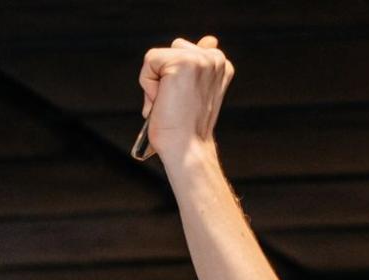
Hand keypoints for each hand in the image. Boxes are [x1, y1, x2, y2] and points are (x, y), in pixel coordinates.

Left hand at [136, 36, 233, 162]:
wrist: (187, 151)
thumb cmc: (186, 129)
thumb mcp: (194, 92)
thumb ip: (197, 65)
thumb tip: (211, 39)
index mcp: (220, 64)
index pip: (180, 54)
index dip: (172, 81)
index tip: (184, 103)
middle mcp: (215, 58)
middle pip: (169, 52)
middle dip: (163, 79)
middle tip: (175, 106)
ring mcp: (201, 59)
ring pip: (158, 58)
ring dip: (154, 83)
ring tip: (169, 105)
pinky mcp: (184, 62)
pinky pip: (149, 62)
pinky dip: (148, 86)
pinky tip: (163, 103)